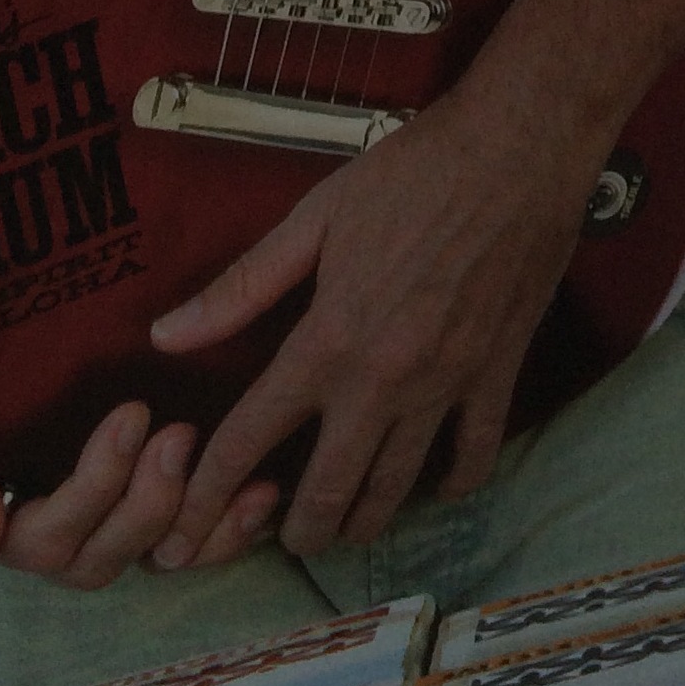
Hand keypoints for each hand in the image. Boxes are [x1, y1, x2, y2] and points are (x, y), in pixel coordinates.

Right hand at [0, 406, 276, 586]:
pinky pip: (199, 543)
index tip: (132, 412)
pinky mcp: (165, 508)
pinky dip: (232, 527)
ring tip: (233, 466)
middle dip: (146, 501)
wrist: (4, 361)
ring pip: (156, 556)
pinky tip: (265, 491)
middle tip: (180, 432)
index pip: (52, 537)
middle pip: (105, 556)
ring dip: (195, 519)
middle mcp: (70, 538)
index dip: (95, 486)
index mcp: (14, 528)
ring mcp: (118, 526)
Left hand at [149, 77, 589, 566]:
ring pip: (396, 488)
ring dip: (363, 521)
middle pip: (327, 492)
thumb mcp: (317, 216)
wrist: (519, 146)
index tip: (182, 539)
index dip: (205, 497)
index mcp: (327, 340)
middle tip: (280, 537)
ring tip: (344, 529)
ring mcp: (445, 384)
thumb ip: (242, 286)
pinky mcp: (497, 373)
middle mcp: (382, 380)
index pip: (249, 440)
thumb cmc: (412, 171)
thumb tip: (165, 337)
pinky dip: (452, 484)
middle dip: (295, 532)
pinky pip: (475, 455)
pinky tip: (436, 487)